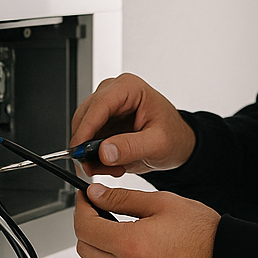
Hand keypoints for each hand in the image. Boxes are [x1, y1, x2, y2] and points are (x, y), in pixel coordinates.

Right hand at [69, 73, 196, 176]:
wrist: (178, 143)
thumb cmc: (174, 136)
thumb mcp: (158, 144)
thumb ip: (131, 148)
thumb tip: (104, 152)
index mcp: (130, 88)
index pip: (99, 105)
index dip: (85, 128)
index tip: (79, 150)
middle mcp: (114, 93)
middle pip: (85, 116)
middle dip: (86, 145)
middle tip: (95, 168)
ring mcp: (106, 107)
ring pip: (82, 129)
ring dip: (91, 154)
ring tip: (113, 168)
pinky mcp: (102, 122)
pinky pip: (87, 140)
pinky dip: (94, 156)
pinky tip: (111, 164)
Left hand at [73, 184, 218, 257]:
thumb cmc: (201, 232)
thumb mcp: (161, 203)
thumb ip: (122, 199)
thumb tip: (96, 196)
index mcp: (131, 245)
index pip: (85, 228)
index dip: (82, 209)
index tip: (86, 199)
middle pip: (85, 249)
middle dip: (88, 228)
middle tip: (100, 212)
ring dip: (101, 247)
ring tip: (122, 231)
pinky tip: (135, 251)